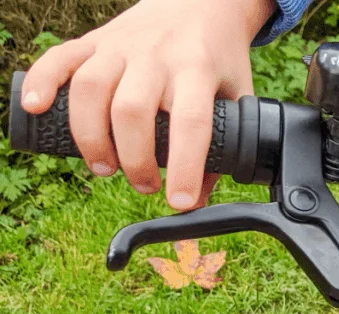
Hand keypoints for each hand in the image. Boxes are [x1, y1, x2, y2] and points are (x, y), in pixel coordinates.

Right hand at [20, 0, 275, 210]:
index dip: (184, 167)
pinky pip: (61, 56)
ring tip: (103, 167)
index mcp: (198, 70)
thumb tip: (197, 200)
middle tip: (143, 184)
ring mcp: (121, 45)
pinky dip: (44, 82)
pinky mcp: (95, 39)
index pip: (190, 123)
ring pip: (92, 88)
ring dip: (91, 136)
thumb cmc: (219, 58)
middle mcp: (157, 55)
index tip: (178, 202)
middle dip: (133, 159)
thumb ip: (223, 145)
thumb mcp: (236, 96)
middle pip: (132, 110)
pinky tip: (36, 108)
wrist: (202, 0)